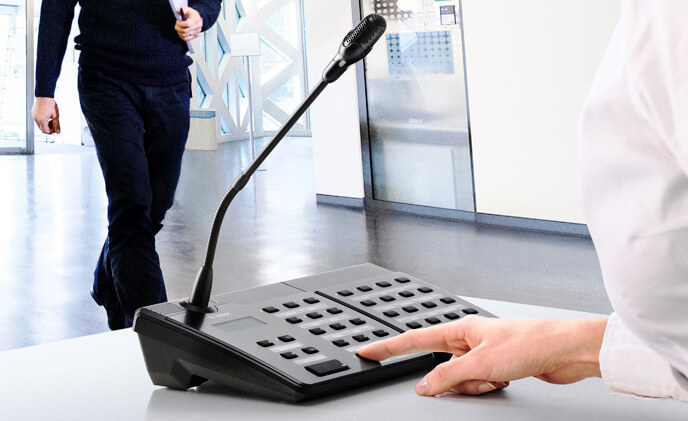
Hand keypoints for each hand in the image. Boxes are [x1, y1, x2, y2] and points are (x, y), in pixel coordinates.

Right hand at [32, 97, 59, 133]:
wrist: (44, 95)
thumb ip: (56, 125)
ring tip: (51, 119)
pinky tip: (47, 116)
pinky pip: (37, 119)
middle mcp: (36, 118)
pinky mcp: (33, 113)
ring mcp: (34, 116)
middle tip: (54, 125)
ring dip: (45, 124)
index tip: (55, 130)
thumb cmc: (50, 104)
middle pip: (42, 128)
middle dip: (48, 128)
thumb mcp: (55, 116)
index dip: (51, 132)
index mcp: (42, 120)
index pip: (45, 131)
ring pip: (39, 124)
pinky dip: (42, 120)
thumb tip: (57, 131)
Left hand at [175, 7, 202, 41]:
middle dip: (178, 28)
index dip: (180, 24)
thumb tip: (179, 11)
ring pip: (184, 35)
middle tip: (177, 25)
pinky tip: (181, 31)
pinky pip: (186, 39)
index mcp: (196, 19)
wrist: (197, 18)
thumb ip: (183, 9)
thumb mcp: (187, 9)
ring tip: (179, 27)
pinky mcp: (195, 36)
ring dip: (179, 32)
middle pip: (185, 31)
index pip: (188, 24)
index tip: (178, 21)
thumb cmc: (191, 14)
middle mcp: (198, 26)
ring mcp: (197, 32)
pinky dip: (181, 36)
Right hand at [357, 316, 606, 395]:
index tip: (368, 349)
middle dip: (454, 380)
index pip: (415, 339)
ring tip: (496, 377)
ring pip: (460, 380)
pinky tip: (504, 381)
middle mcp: (469, 339)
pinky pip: (477, 385)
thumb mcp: (480, 363)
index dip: (389, 346)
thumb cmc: (529, 343)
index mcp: (460, 328)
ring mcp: (483, 355)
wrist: (565, 351)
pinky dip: (487, 388)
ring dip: (475, 386)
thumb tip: (424, 387)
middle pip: (442, 367)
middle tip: (476, 378)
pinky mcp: (497, 368)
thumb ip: (447, 376)